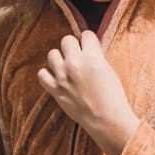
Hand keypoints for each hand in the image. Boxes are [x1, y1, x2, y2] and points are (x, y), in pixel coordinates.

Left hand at [38, 31, 139, 154]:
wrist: (107, 120)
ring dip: (59, 58)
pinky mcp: (55, 90)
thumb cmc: (113, 96)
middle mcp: (75, 63)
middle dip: (73, 46)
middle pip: (66, 40)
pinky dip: (47, 75)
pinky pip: (42, 74)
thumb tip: (86, 49)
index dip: (89, 40)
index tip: (90, 47)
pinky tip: (56, 78)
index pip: (86, 34)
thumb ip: (95, 57)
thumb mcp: (108, 70)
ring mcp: (63, 76)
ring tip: (67, 67)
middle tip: (78, 56)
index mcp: (92, 57)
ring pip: (52, 54)